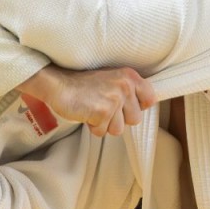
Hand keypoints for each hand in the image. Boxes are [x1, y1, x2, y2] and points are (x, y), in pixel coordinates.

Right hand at [20, 65, 156, 136]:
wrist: (59, 84)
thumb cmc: (83, 85)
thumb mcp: (111, 79)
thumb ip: (127, 90)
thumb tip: (142, 107)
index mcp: (129, 76)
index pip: (150, 99)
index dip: (137, 107)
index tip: (124, 106)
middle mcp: (124, 86)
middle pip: (135, 119)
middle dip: (118, 119)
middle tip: (103, 107)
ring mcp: (114, 99)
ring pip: (119, 129)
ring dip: (104, 124)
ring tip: (93, 110)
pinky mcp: (102, 112)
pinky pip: (101, 132)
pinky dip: (92, 127)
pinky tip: (86, 113)